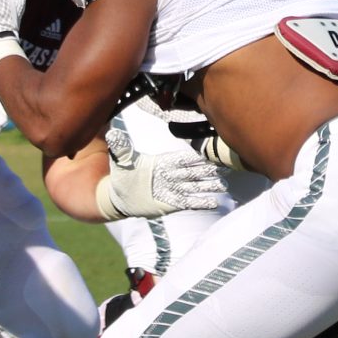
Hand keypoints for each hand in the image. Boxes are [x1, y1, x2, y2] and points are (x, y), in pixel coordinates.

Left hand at [98, 139, 232, 218]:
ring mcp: (173, 190)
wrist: (120, 195)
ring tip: (223, 186)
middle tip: (224, 170)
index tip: (208, 156)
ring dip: (209, 187)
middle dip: (208, 172)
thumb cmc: (123, 176)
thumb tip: (113, 134)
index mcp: (163, 163)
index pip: (181, 160)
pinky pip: (189, 202)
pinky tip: (214, 203)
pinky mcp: (172, 203)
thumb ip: (121, 148)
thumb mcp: (121, 161)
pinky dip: (201, 203)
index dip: (194, 158)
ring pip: (194, 187)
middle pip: (193, 173)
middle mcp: (171, 175)